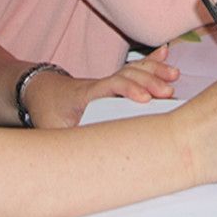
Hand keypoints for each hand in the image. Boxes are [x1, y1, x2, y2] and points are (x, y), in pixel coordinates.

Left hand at [25, 45, 179, 128]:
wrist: (42, 92)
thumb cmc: (48, 112)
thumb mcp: (50, 130)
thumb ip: (62, 143)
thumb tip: (74, 163)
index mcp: (83, 95)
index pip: (107, 86)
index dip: (127, 88)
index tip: (144, 98)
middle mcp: (99, 84)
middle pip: (126, 75)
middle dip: (148, 81)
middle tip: (168, 92)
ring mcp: (108, 82)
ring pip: (133, 70)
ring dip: (154, 71)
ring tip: (174, 75)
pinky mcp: (114, 83)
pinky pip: (135, 69)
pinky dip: (151, 61)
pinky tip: (165, 53)